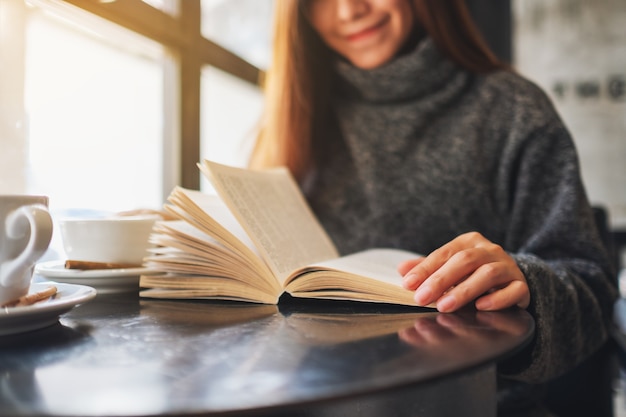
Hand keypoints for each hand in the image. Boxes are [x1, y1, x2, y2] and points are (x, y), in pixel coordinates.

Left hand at [398, 232, 529, 312]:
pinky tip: (481, 306)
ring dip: (464, 290)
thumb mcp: (450, 267)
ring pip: (488, 274)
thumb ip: (427, 268)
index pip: (444, 253)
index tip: (408, 285)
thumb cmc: (473, 273)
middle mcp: (490, 250)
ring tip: (445, 306)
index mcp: (469, 242)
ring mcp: (508, 266)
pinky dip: (497, 298)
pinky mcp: (522, 285)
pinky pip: (514, 290)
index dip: (425, 269)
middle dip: (440, 280)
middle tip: (422, 298)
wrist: (510, 279)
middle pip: (464, 261)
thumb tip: (402, 270)